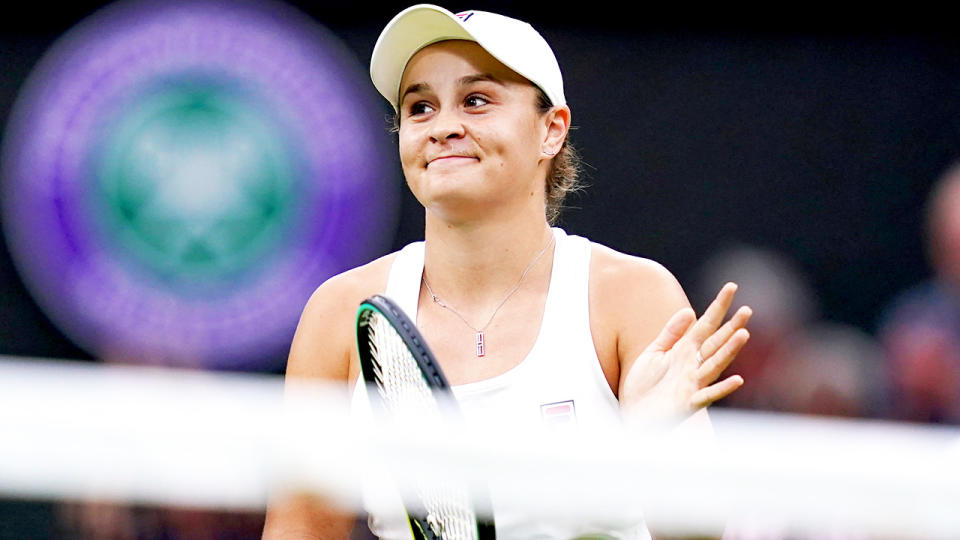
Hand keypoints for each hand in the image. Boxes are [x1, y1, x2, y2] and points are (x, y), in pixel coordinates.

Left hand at [620, 282, 750, 424]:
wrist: (633, 416)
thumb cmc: (644, 386)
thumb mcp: (654, 353)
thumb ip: (670, 333)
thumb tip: (689, 311)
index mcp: (684, 351)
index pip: (706, 324)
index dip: (718, 306)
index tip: (731, 287)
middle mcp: (693, 366)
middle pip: (716, 343)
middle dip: (732, 327)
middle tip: (747, 310)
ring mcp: (692, 385)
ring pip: (715, 365)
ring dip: (729, 351)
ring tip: (743, 335)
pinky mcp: (687, 404)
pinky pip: (706, 395)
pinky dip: (722, 388)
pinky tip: (738, 380)